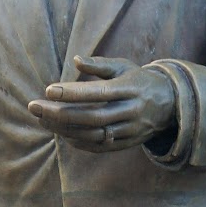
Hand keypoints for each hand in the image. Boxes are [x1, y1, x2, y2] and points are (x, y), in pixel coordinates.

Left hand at [27, 54, 175, 152]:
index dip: (73, 93)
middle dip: (60, 113)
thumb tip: (76, 60)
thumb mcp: (124, 66)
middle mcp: (132, 111)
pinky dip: (78, 141)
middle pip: (92, 117)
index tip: (48, 90)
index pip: (98, 92)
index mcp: (131, 88)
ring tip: (43, 119)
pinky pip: (99, 146)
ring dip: (65, 129)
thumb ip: (100, 65)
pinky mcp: (127, 143)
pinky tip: (61, 133)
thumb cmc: (139, 80)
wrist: (170, 104)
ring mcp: (131, 130)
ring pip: (94, 134)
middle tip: (34, 107)